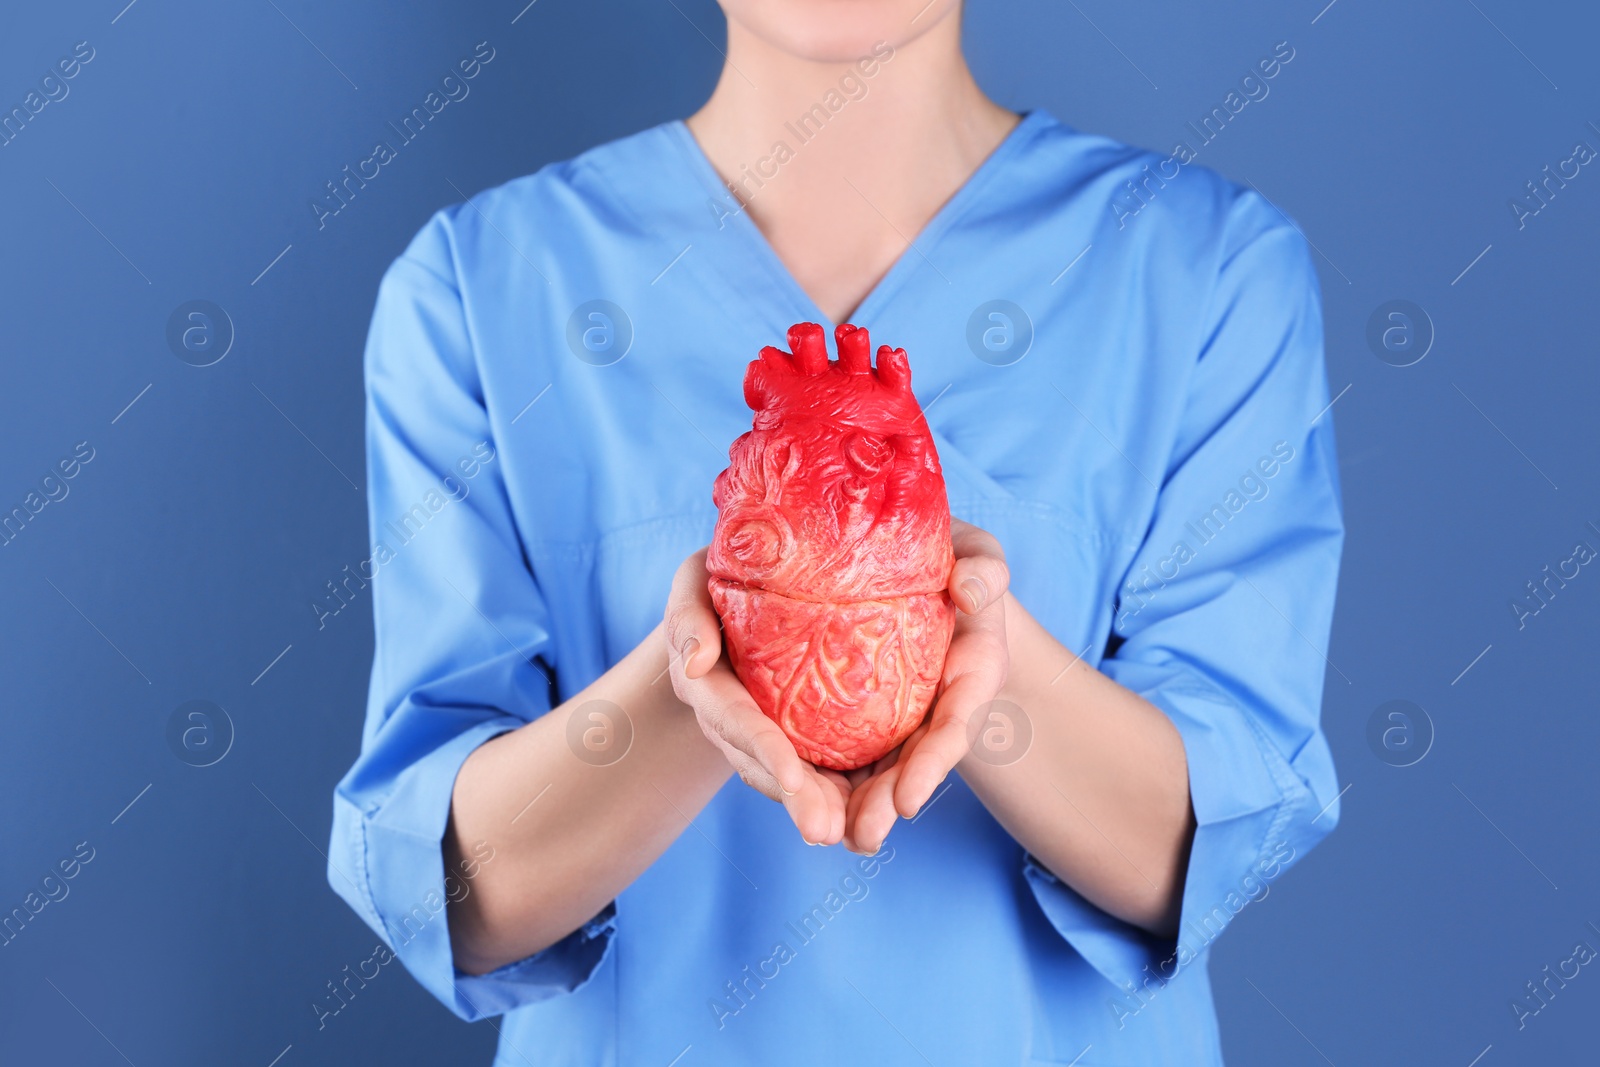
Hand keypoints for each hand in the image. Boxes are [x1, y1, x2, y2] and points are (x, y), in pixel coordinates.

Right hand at [663, 548, 850, 845]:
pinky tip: (875, 814)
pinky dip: (846, 793)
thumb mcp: (693, 583)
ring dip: (824, 808)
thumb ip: (689, 617)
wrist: (735, 599)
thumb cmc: (715, 579)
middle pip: (766, 767)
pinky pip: (822, 767)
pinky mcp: (799, 735)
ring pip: (795, 779)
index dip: (762, 748)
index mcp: (707, 685)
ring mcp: (765, 734)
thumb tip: (694, 659)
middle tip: (827, 830)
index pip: (734, 720)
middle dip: (797, 799)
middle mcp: (734, 721)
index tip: (791, 775)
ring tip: (856, 835)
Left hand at [843, 518, 1010, 853]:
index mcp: (973, 670)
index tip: (908, 800)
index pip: (956, 724)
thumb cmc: (958, 557)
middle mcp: (942, 706)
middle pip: (916, 764)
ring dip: (857, 806)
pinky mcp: (872, 716)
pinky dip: (833, 780)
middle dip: (888, 802)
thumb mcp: (976, 553)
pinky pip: (852, 751)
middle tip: (859, 836)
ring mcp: (908, 717)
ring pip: (882, 769)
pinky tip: (804, 806)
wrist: (932, 572)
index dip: (933, 763)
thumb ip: (984, 570)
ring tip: (825, 836)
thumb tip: (969, 592)